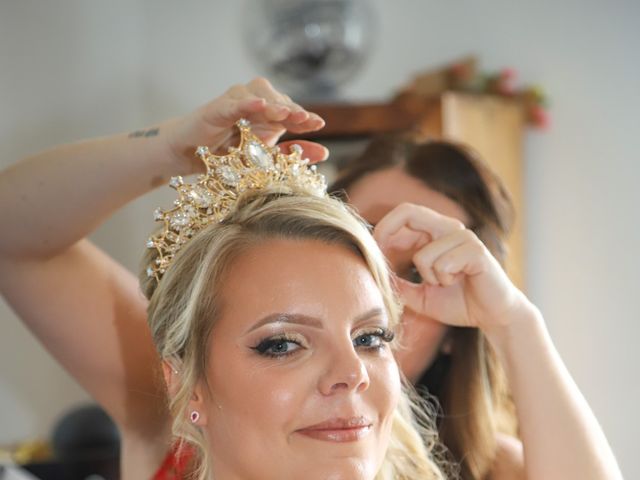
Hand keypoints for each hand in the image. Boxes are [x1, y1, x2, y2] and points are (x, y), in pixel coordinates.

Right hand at [162, 77, 326, 173]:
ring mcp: (233, 103)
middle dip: (292, 109)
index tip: (319, 124)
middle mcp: (253, 104)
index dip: (304, 116)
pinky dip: (245, 103)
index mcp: (268, 116)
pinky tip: (259, 105)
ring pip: (257, 93)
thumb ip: (292, 155)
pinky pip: (232, 103)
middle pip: (277, 98)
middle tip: (306, 121)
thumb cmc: (226, 156)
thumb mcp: (264, 160)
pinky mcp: (214, 109)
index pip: (291, 111)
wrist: (189, 157)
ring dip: (273, 103)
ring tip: (285, 115)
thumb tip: (324, 152)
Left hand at [374, 203, 527, 332]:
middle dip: (388, 234)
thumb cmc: (459, 302)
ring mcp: (464, 237)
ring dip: (429, 277)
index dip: (383, 228)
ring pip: (423, 255)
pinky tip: (460, 281)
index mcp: (435, 233)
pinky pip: (443, 264)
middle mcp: (449, 228)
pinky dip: (445, 279)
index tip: (374, 250)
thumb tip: (374, 277)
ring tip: (446, 282)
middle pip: (409, 212)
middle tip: (383, 259)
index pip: (404, 214)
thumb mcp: (420, 296)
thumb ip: (399, 285)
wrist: (494, 316)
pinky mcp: (476, 251)